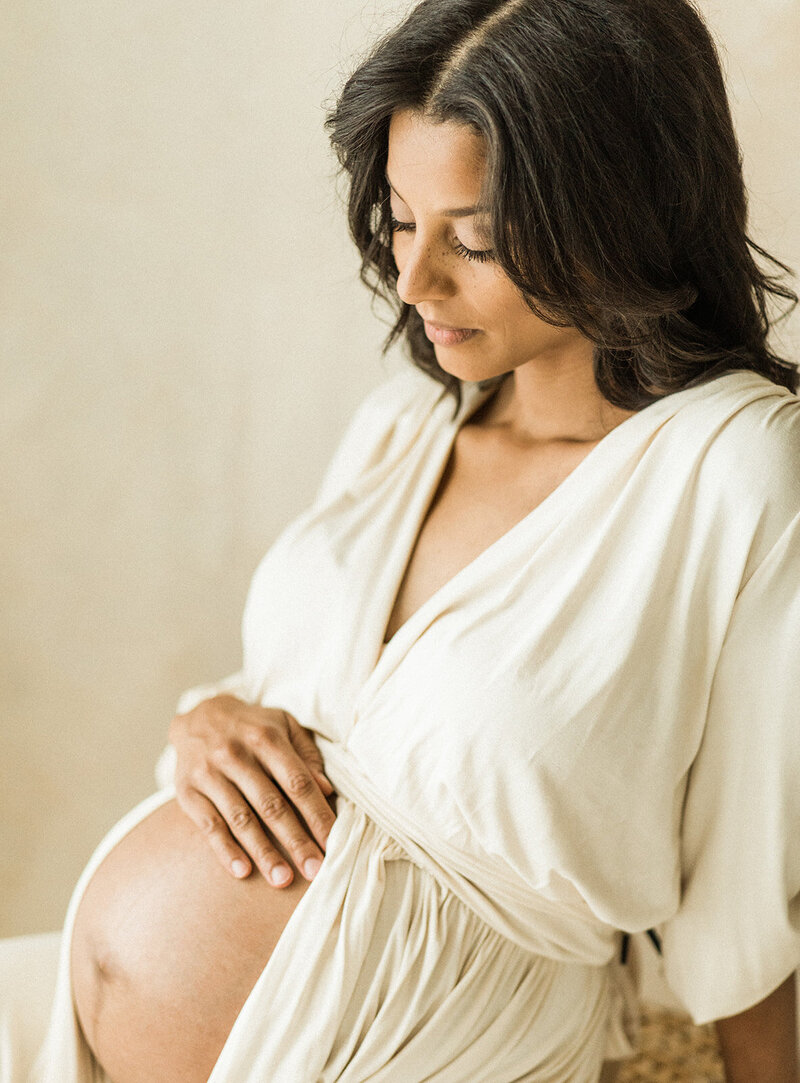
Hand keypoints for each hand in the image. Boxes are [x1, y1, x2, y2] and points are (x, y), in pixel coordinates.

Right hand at [169, 695, 336, 886]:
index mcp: (267, 738)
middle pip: (272, 805)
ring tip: (283, 880)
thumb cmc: (253, 727)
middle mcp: (237, 754)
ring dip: (263, 852)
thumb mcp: (284, 726)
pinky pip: (209, 825)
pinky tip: (243, 872)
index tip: (333, 844)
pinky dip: (226, 850)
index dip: (317, 814)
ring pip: (241, 819)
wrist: (199, 716)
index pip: (297, 782)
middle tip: (315, 871)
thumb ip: (306, 756)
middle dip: (296, 841)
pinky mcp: (187, 790)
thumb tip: (327, 790)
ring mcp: (209, 773)